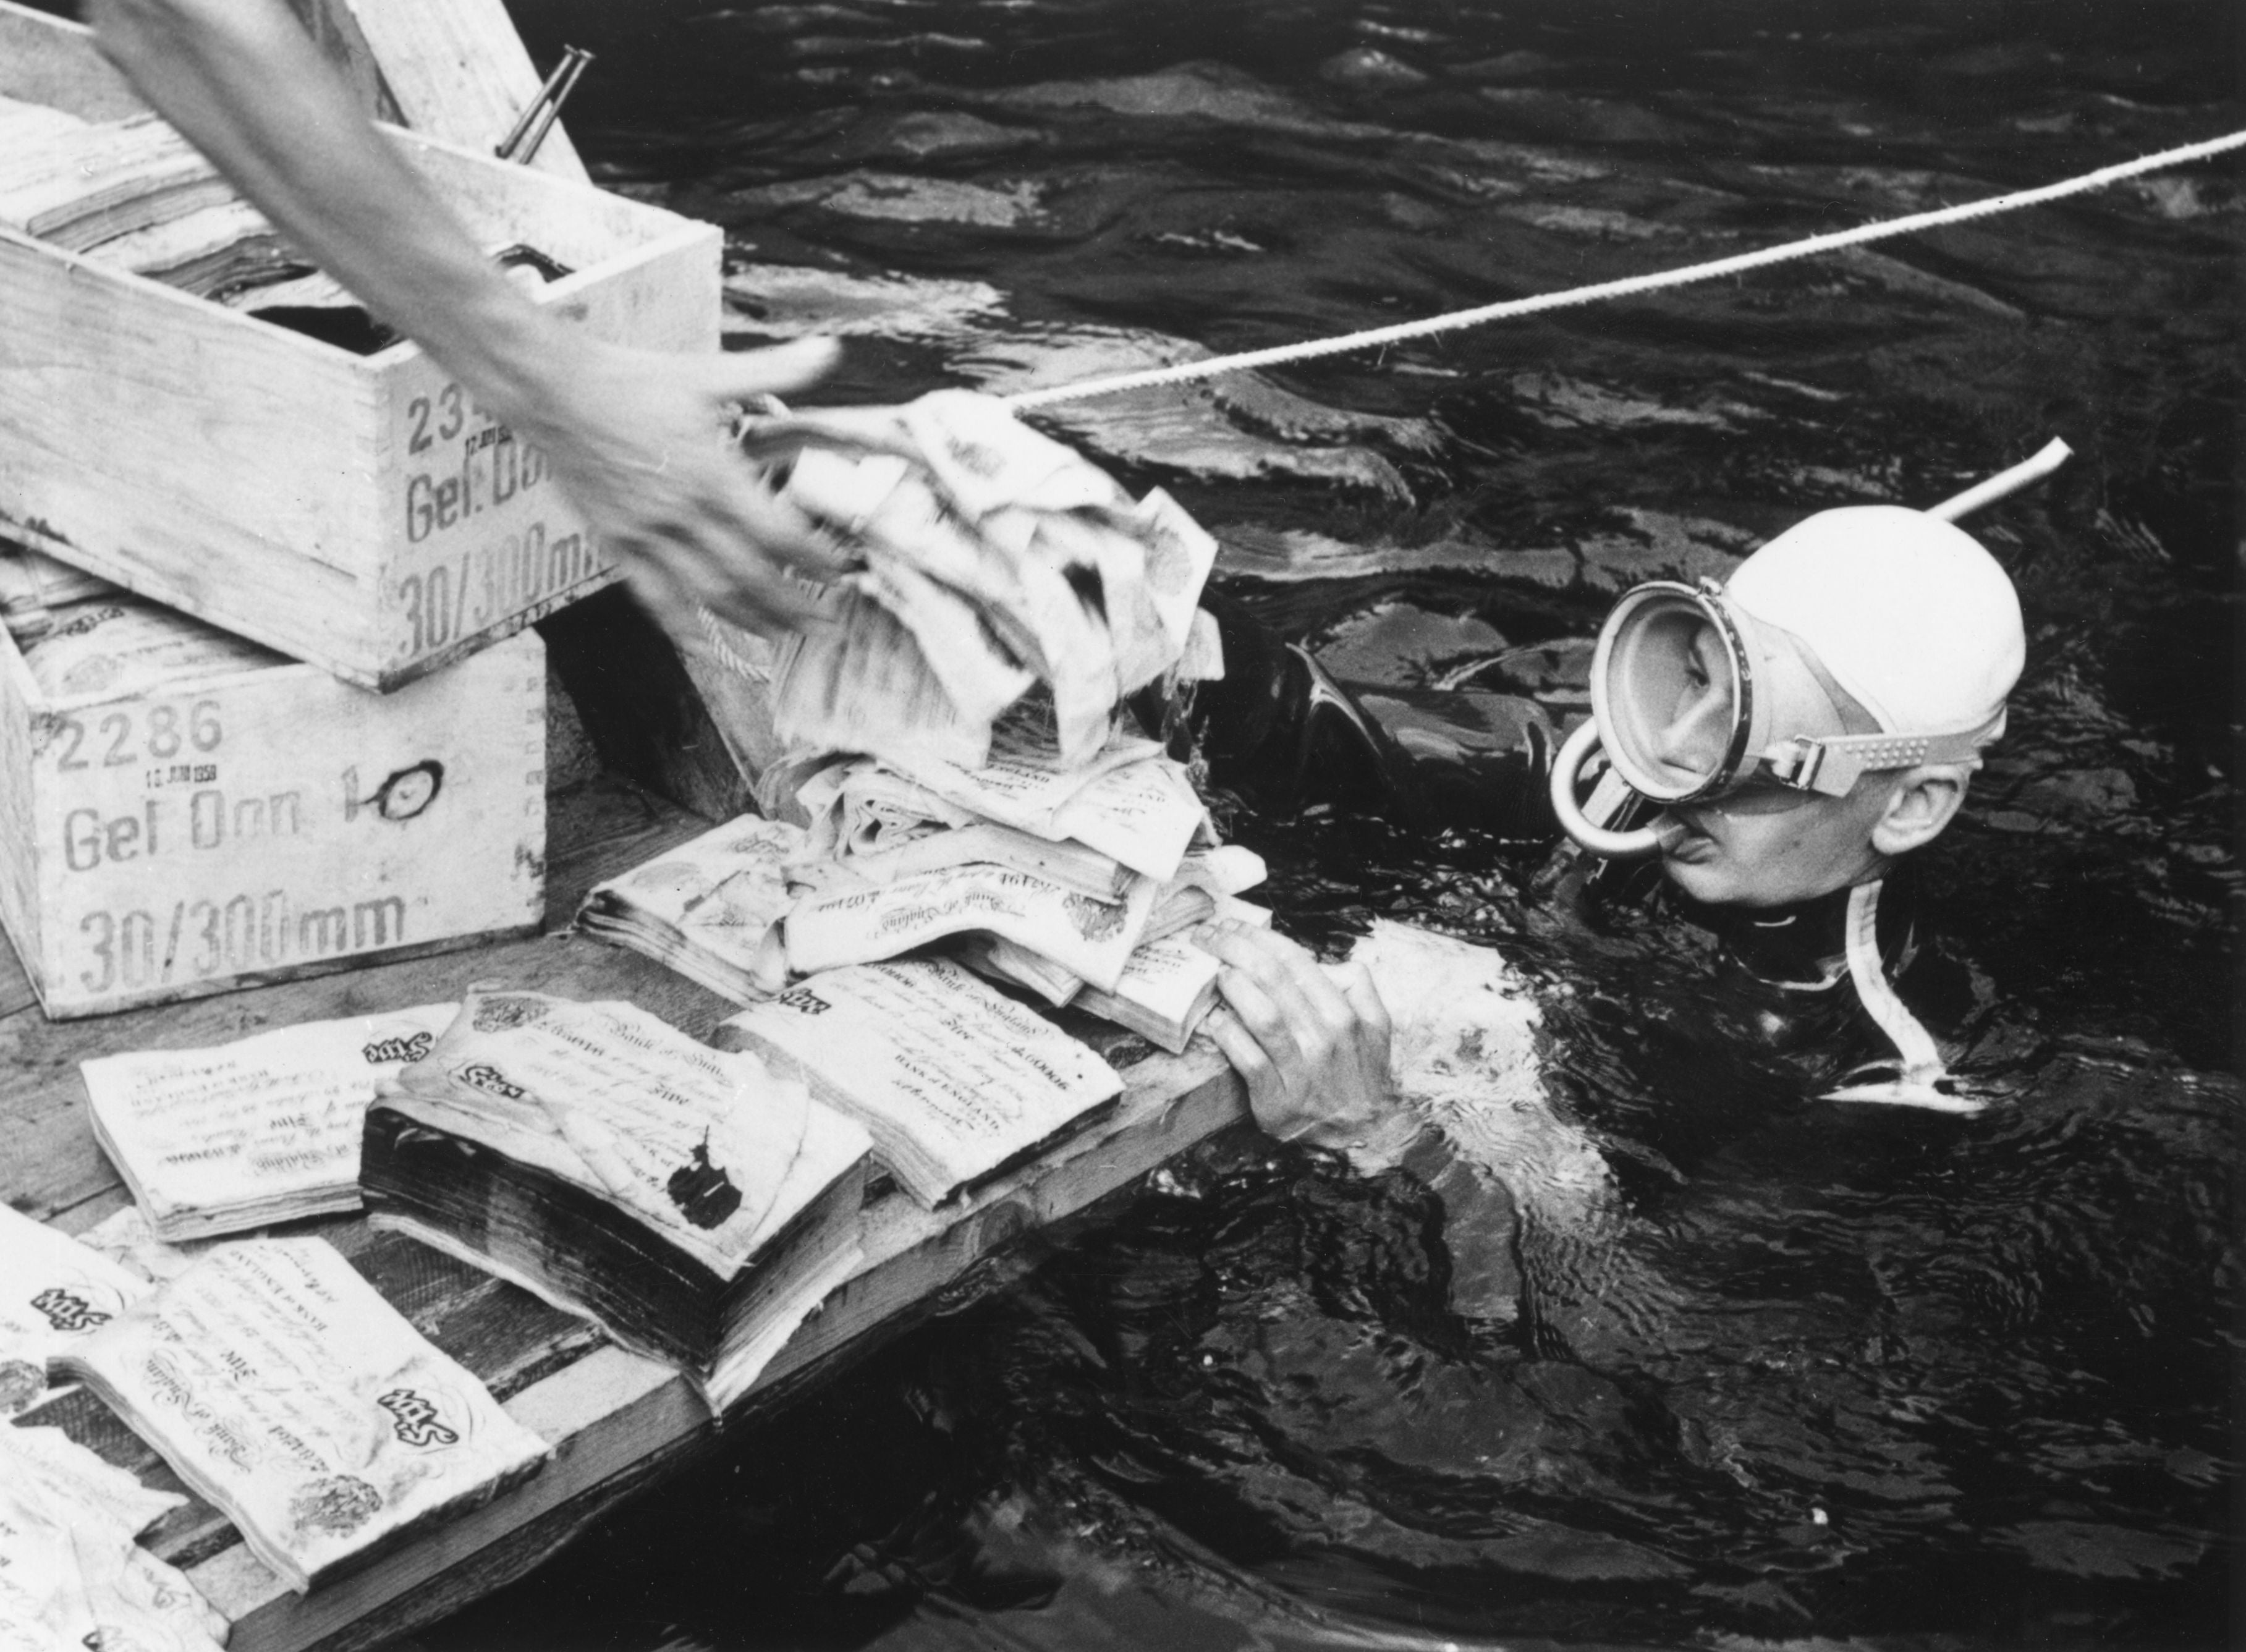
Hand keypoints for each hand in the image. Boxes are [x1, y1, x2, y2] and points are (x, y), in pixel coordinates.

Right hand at [516, 336, 849, 637]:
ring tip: (782, 636)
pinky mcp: (616, 542)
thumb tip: (828, 351)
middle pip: (749, 575)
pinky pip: (652, 597)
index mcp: (710, 473)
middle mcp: (682, 512)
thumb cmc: (630, 379)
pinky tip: (703, 646)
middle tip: (823, 625)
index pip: (776, 532)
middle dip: (792, 605)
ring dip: (749, 621)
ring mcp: (647, 533)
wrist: (554, 390)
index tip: (838, 573)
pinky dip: (680, 626)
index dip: (812, 559)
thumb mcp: (707, 373)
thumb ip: (774, 370)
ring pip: (706, 593)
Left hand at [1198, 922, 1414, 1172]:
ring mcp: (1300, 1069)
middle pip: (1273, 979)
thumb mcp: (1379, 1030)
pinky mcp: (1276, 1098)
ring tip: (1214, 970)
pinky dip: (1228, 1035)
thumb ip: (1362, 990)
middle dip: (1235, 948)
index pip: (1295, 960)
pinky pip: (1247, 1059)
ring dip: (1233, 986)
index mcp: (1345, 1014)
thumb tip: (1338, 962)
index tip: (1232, 925)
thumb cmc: (1360, 1077)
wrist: (1362, 1137)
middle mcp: (1324, 1038)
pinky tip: (1214, 1019)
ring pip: (1262, 1015)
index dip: (1258, 937)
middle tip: (1209, 936)